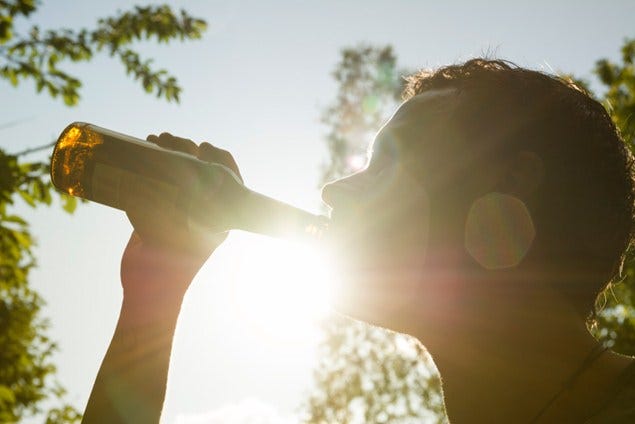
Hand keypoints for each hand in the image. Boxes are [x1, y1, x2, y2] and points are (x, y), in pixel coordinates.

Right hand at [121, 132, 241, 299]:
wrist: (151, 291)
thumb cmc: (170, 266)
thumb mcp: (173, 234)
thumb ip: (162, 213)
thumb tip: (146, 185)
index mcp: (220, 215)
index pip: (229, 178)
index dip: (219, 158)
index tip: (203, 147)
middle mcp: (204, 209)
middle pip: (201, 169)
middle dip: (186, 148)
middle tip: (166, 140)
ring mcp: (182, 209)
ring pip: (182, 172)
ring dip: (170, 152)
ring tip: (153, 140)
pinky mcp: (161, 211)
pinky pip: (161, 181)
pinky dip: (154, 164)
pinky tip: (143, 150)